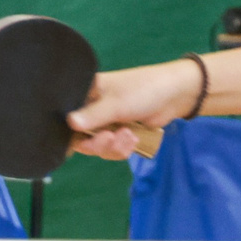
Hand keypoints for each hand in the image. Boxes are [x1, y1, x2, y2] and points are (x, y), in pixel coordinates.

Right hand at [65, 62, 197, 159]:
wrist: (174, 95)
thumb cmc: (143, 89)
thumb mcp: (116, 103)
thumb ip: (93, 115)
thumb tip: (69, 124)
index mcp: (86, 94)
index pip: (66, 118)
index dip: (71, 133)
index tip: (82, 140)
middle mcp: (91, 110)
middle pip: (81, 138)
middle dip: (98, 144)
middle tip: (111, 138)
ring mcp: (106, 123)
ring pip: (98, 147)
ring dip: (114, 147)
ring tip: (130, 135)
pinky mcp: (119, 134)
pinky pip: (112, 150)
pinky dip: (123, 149)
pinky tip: (135, 139)